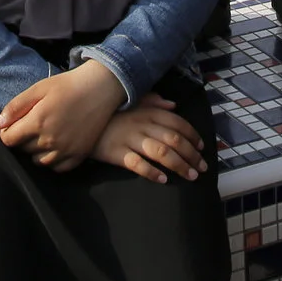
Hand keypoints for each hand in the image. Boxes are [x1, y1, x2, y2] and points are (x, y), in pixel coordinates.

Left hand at [0, 60, 125, 171]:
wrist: (101, 87)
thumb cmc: (67, 85)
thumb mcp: (38, 88)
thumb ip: (15, 107)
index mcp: (38, 122)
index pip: (9, 139)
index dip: (7, 131)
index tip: (14, 124)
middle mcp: (51, 140)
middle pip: (23, 150)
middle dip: (22, 139)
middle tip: (32, 124)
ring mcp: (66, 150)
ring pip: (39, 162)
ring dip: (36, 151)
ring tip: (44, 135)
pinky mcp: (79, 155)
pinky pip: (58, 168)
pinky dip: (53, 160)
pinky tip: (56, 146)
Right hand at [90, 94, 206, 182]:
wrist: (80, 119)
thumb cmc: (110, 112)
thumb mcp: (132, 101)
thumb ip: (153, 101)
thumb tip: (173, 105)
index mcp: (148, 111)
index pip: (177, 123)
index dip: (192, 136)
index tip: (201, 148)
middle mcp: (142, 124)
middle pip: (173, 139)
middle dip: (191, 155)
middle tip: (201, 168)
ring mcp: (129, 138)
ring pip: (161, 152)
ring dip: (179, 165)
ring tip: (190, 176)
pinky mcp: (116, 153)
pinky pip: (137, 163)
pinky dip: (151, 172)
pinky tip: (162, 179)